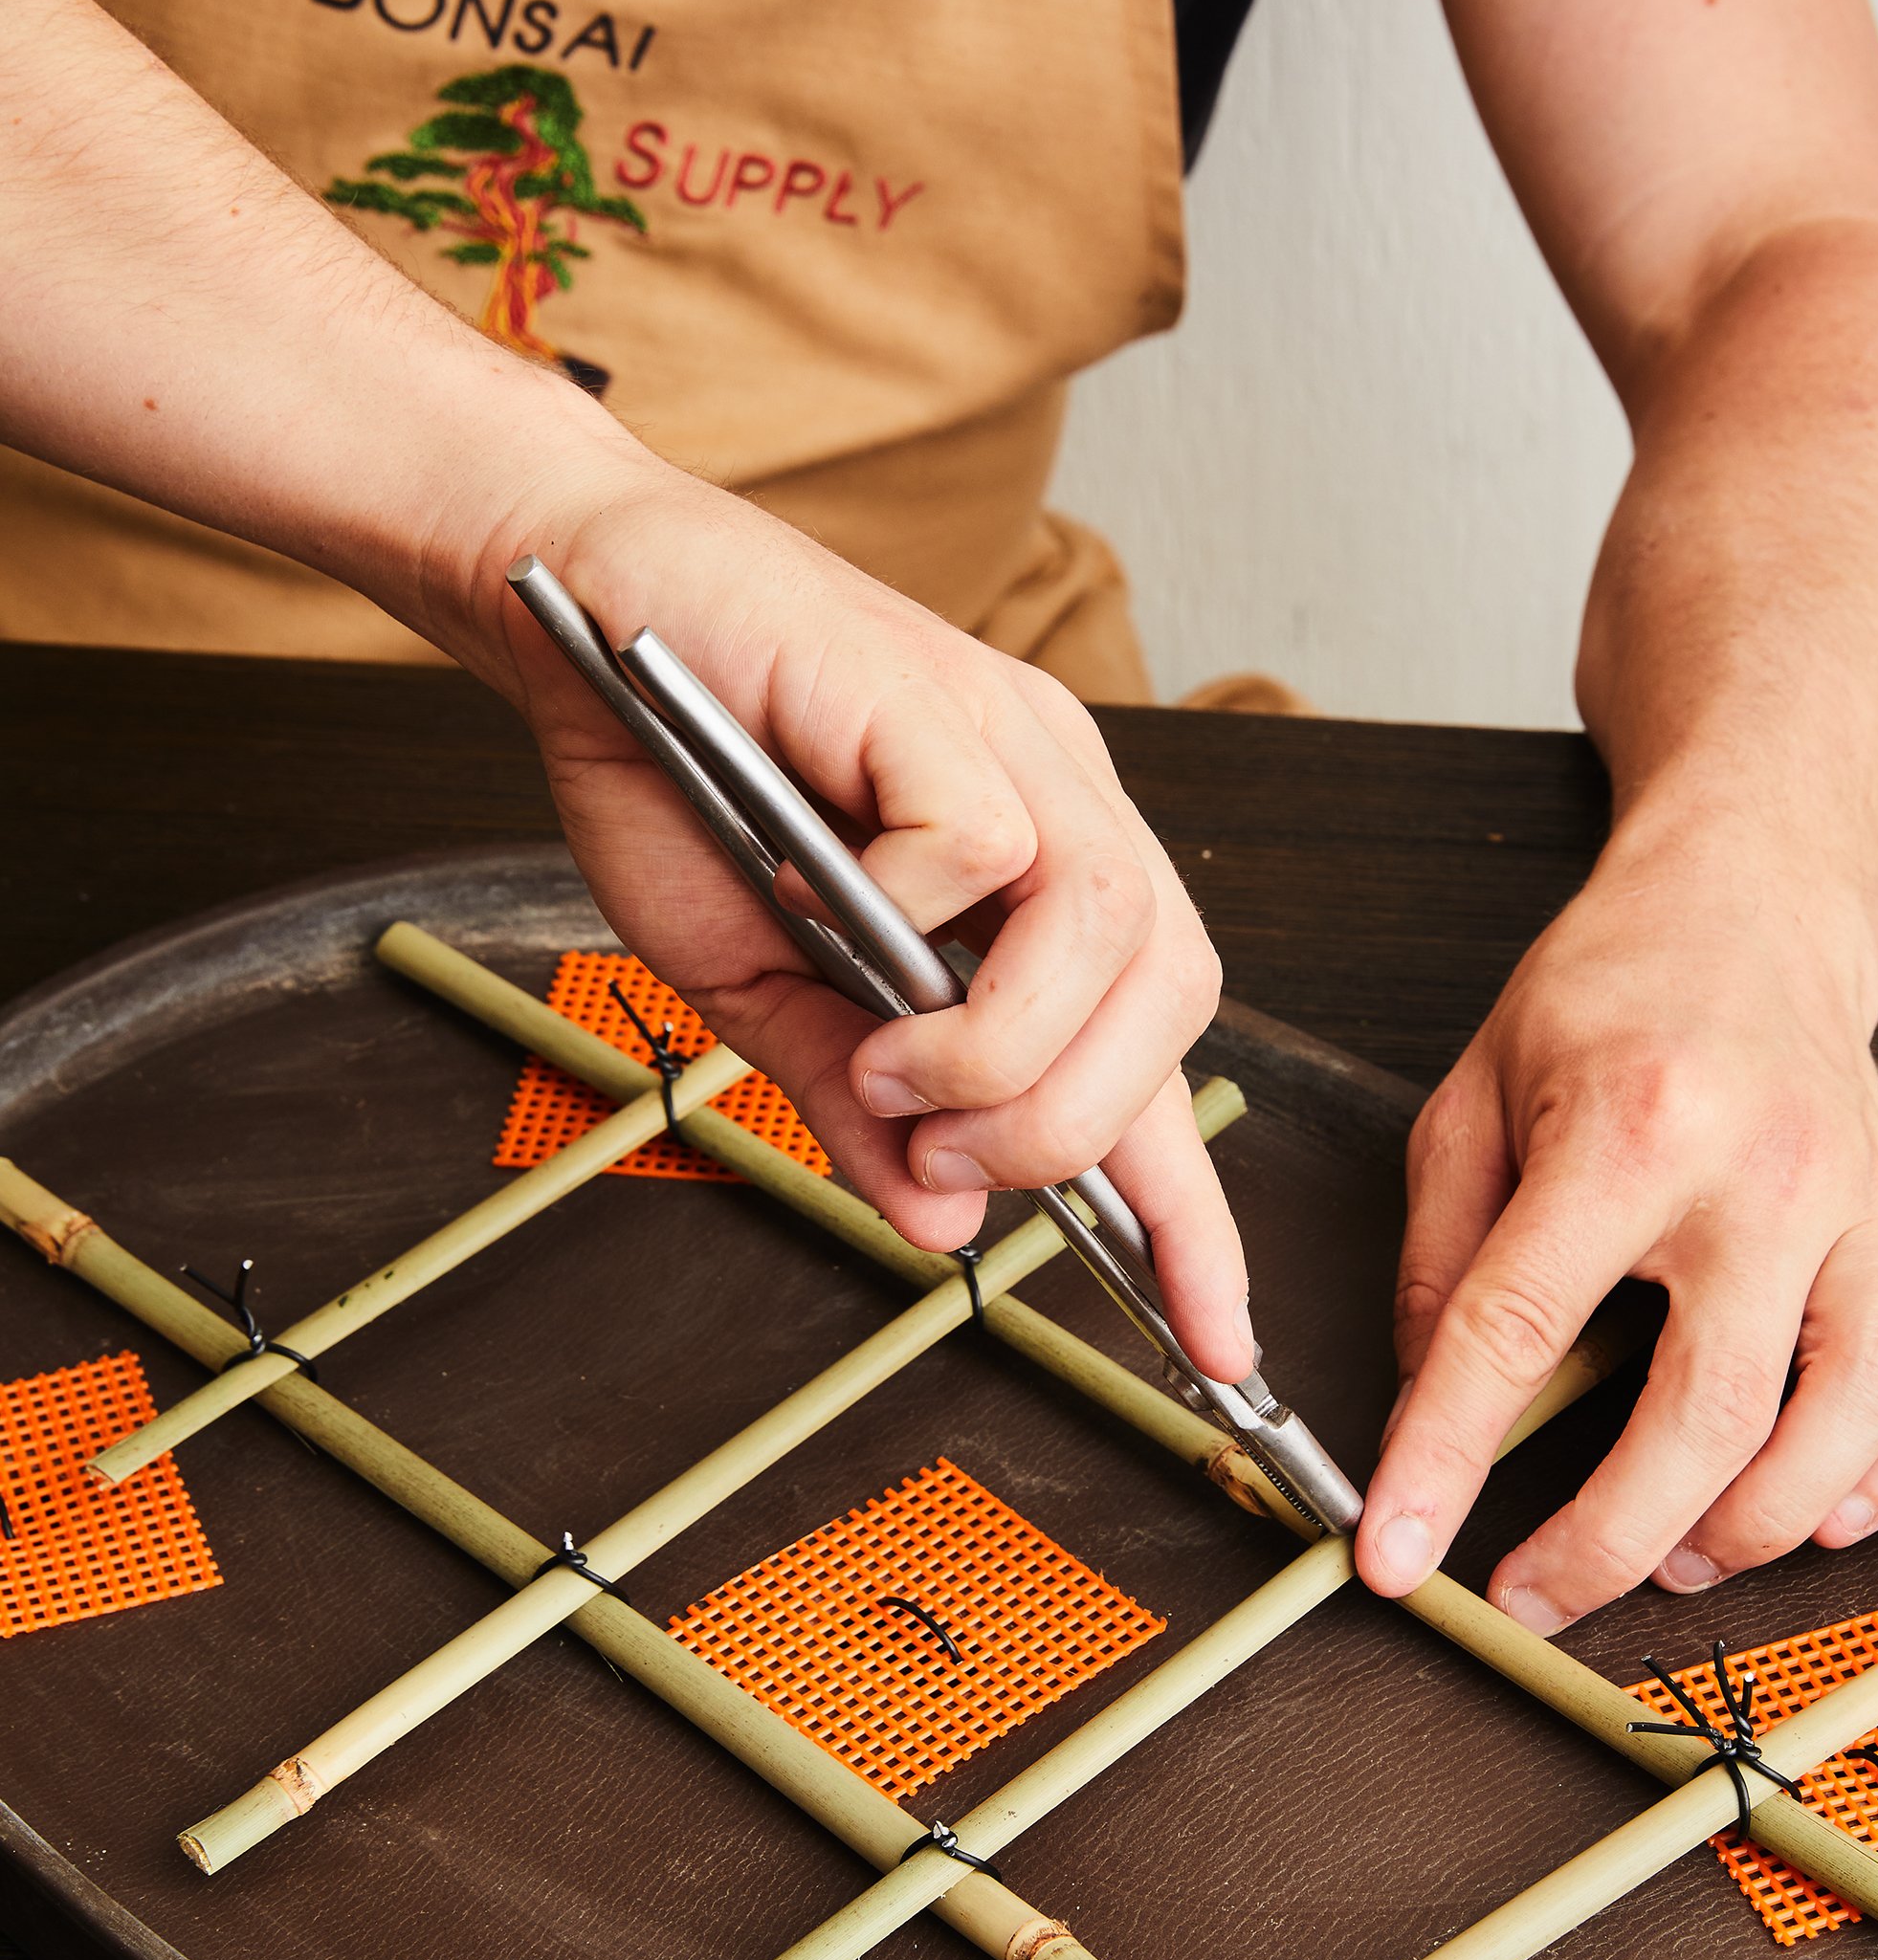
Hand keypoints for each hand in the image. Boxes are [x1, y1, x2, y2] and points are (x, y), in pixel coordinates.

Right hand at [450, 438, 1253, 1378]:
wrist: (576, 613)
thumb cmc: (674, 780)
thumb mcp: (765, 989)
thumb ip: (859, 1101)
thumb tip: (942, 1221)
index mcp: (1038, 887)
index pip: (1154, 1061)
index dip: (1193, 1211)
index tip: (1219, 1346)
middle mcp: (1059, 811)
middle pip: (1176, 996)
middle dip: (1069, 1126)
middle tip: (942, 1154)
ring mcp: (1012, 745)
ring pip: (1110, 930)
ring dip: (1002, 1050)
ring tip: (891, 1070)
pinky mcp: (938, 698)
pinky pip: (990, 845)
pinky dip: (915, 918)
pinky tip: (826, 914)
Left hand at [1354, 824, 1877, 1627]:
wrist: (1744, 909)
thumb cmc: (1603, 999)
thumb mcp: (1469, 1100)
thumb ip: (1440, 1258)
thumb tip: (1422, 1405)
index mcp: (1628, 1134)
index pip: (1518, 1328)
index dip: (1446, 1457)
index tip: (1397, 1552)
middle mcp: (1762, 1178)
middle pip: (1708, 1412)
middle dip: (1611, 1539)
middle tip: (1536, 1594)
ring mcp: (1860, 1210)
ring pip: (1853, 1413)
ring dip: (1763, 1522)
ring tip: (1680, 1558)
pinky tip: (1835, 1505)